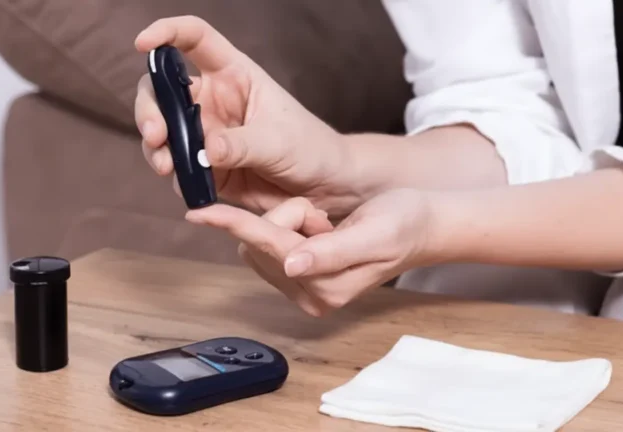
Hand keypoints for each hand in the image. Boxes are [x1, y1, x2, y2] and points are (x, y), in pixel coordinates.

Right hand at [134, 16, 355, 215]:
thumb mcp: (279, 141)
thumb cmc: (311, 149)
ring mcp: (206, 136)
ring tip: (167, 166)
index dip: (167, 33)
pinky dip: (178, 179)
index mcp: (234, 75)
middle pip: (163, 91)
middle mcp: (213, 101)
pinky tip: (191, 189)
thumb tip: (205, 151)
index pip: (194, 40)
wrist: (325, 189)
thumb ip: (242, 144)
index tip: (142, 44)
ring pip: (163, 134)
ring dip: (156, 149)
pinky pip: (180, 171)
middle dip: (150, 110)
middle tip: (156, 135)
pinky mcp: (206, 169)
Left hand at [184, 190, 436, 315]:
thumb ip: (331, 252)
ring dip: (288, 222)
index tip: (199, 212)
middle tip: (322, 216)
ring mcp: (306, 290)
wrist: (423, 227)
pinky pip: (271, 248)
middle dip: (285, 218)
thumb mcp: (373, 233)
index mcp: (328, 289)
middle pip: (262, 245)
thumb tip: (290, 265)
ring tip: (325, 223)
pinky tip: (317, 229)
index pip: (271, 248)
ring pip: (263, 244)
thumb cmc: (404, 224)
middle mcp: (312, 295)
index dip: (236, 224)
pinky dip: (287, 228)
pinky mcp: (302, 278)